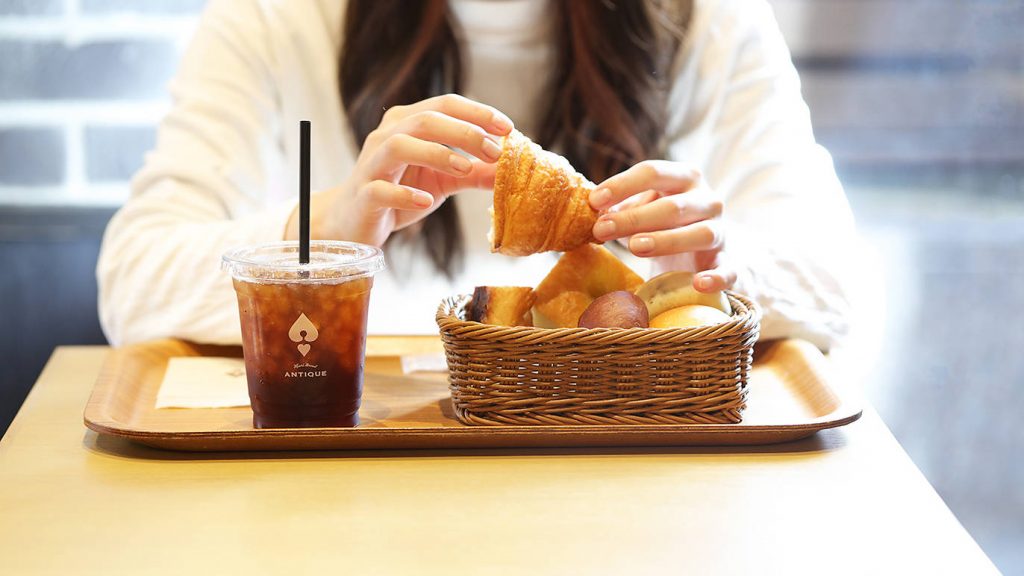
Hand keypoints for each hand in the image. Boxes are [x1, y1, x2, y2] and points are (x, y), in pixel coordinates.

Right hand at [286, 94, 512, 245]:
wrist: (356, 221)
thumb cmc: (401, 192)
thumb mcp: (444, 181)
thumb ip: (475, 173)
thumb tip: (511, 170)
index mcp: (407, 123)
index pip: (445, 105)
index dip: (478, 113)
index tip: (508, 128)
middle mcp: (387, 135)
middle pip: (425, 120)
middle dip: (465, 132)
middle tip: (495, 151)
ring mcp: (372, 164)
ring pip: (399, 145)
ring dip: (436, 154)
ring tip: (465, 168)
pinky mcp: (364, 194)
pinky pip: (381, 189)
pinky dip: (406, 193)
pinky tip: (427, 200)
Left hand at [588, 160, 735, 292]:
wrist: (701, 249)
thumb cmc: (663, 221)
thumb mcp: (643, 206)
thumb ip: (621, 206)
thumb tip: (596, 211)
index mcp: (684, 177)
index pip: (653, 173)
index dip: (622, 185)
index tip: (593, 201)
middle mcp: (707, 200)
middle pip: (672, 206)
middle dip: (634, 218)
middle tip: (601, 229)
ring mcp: (720, 231)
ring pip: (700, 234)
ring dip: (667, 240)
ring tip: (634, 247)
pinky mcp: (726, 261)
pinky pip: (728, 270)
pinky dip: (717, 277)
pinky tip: (698, 284)